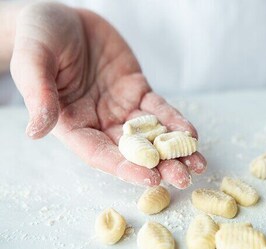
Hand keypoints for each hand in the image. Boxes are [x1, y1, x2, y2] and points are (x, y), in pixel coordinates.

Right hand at [10, 3, 205, 187]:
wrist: (64, 18)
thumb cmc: (39, 38)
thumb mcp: (32, 62)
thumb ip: (39, 94)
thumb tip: (36, 131)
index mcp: (72, 124)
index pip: (99, 154)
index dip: (124, 168)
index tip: (150, 179)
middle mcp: (99, 122)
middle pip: (131, 151)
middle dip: (159, 166)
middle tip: (183, 178)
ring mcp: (121, 108)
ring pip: (151, 134)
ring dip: (175, 150)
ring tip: (198, 163)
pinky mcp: (137, 90)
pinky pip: (159, 109)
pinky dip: (175, 121)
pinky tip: (192, 134)